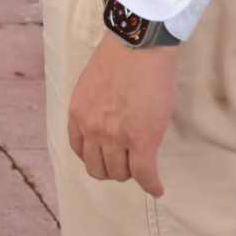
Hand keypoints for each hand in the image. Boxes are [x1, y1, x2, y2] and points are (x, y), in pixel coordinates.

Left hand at [68, 34, 177, 195]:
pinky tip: (157, 189)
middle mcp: (92, 129)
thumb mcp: (92, 83)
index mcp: (78, 113)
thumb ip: (94, 105)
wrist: (138, 46)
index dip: (94, 157)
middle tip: (126, 164)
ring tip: (142, 171)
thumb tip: (107, 116)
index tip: (106, 157)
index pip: (80, 150)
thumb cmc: (120, 56)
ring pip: (120, 172)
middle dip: (112, 169)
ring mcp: (115, 137)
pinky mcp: (141, 140)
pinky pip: (144, 174)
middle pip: (98, 167)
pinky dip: (151, 185)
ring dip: (131, 174)